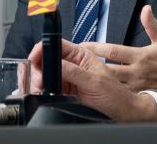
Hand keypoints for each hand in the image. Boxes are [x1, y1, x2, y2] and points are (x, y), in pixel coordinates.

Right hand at [26, 39, 156, 121]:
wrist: (121, 113)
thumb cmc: (115, 95)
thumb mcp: (94, 82)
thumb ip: (73, 72)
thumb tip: (54, 63)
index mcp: (82, 55)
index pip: (57, 45)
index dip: (43, 49)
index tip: (35, 60)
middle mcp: (73, 64)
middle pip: (47, 59)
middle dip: (38, 69)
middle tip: (38, 81)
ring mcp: (69, 78)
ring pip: (45, 74)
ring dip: (38, 80)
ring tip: (40, 88)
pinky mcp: (66, 91)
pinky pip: (49, 87)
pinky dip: (42, 90)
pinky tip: (43, 94)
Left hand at [81, 5, 156, 90]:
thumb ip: (152, 24)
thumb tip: (146, 8)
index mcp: (140, 56)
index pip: (113, 51)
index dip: (96, 48)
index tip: (82, 45)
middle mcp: (135, 72)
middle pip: (107, 69)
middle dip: (90, 66)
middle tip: (73, 62)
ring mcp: (134, 86)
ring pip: (110, 84)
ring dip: (95, 80)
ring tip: (77, 76)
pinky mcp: (136, 96)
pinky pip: (117, 96)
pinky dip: (105, 93)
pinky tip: (92, 92)